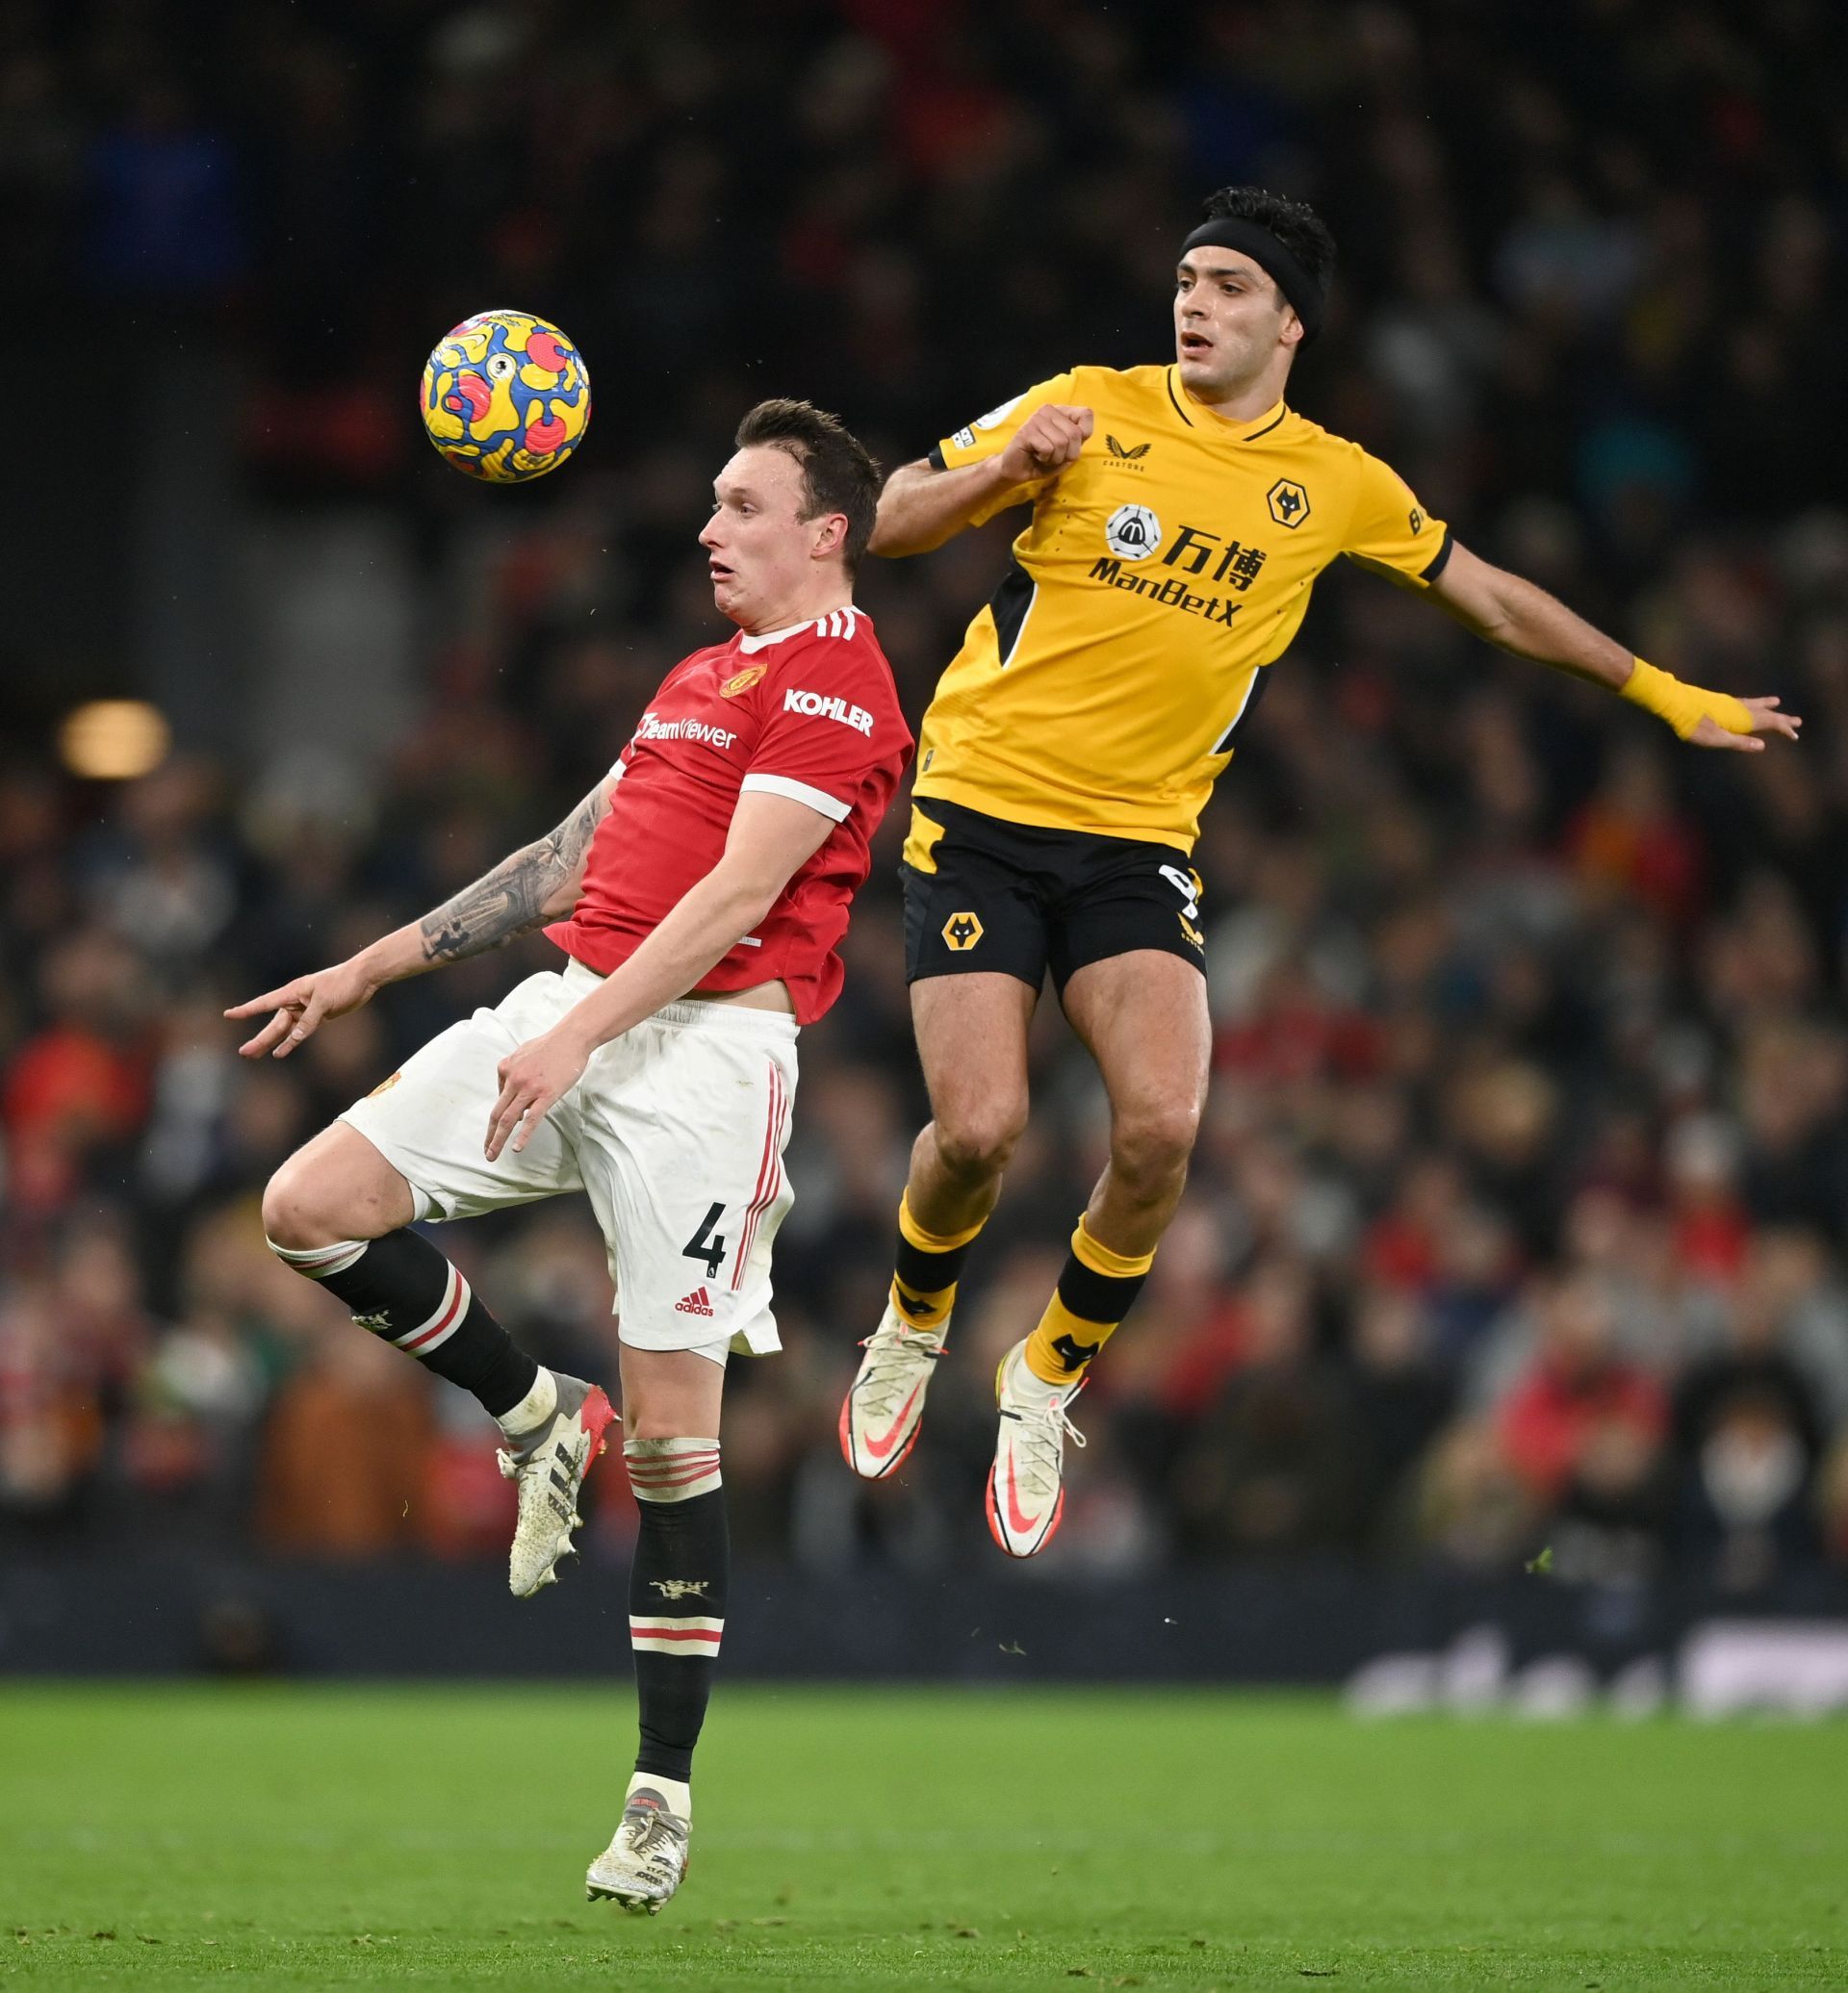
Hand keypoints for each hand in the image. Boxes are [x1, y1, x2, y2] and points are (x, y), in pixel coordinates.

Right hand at [225, 958, 377, 1058]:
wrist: (363, 978)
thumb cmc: (342, 982)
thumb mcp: (325, 1001)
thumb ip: (310, 1020)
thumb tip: (296, 1037)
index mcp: (293, 992)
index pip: (264, 1003)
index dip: (246, 1010)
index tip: (228, 1015)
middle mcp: (295, 1002)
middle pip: (273, 1024)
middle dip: (259, 1039)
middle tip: (244, 1053)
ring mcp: (305, 1010)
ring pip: (284, 1030)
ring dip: (271, 1043)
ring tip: (254, 1055)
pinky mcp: (317, 1018)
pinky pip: (300, 1033)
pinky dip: (291, 1043)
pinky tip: (280, 1053)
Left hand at [485, 1026, 590, 1160]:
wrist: (572, 1038)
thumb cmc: (551, 1045)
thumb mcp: (523, 1053)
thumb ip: (514, 1070)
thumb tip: (512, 1090)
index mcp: (506, 1068)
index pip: (499, 1098)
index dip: (500, 1115)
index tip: (500, 1129)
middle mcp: (514, 1080)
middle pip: (497, 1114)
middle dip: (489, 1136)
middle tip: (486, 1151)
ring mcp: (529, 1088)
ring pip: (509, 1119)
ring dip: (498, 1140)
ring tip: (493, 1154)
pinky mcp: (546, 1095)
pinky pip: (531, 1119)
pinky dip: (523, 1135)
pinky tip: (517, 1148)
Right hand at [998, 403, 1092, 483]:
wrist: (1019, 470)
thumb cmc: (1045, 460)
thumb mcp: (1068, 450)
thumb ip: (1078, 438)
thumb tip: (1082, 432)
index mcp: (1061, 411)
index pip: (1086, 414)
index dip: (1083, 436)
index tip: (1070, 445)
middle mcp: (1049, 410)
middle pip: (1075, 433)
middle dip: (1068, 454)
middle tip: (1054, 456)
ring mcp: (1036, 419)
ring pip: (1061, 443)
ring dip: (1055, 458)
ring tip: (1044, 456)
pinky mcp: (1027, 431)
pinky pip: (1047, 448)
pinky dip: (1045, 458)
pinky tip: (1036, 455)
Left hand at [1689, 696, 1802, 751]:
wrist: (1674, 703)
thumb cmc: (1693, 725)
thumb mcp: (1716, 739)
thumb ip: (1739, 742)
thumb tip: (1762, 746)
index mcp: (1742, 718)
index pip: (1770, 723)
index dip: (1784, 728)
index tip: (1795, 735)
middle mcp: (1739, 707)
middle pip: (1766, 713)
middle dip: (1782, 719)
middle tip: (1798, 721)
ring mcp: (1729, 703)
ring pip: (1753, 704)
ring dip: (1767, 706)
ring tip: (1777, 702)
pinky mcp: (1719, 701)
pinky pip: (1742, 701)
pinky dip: (1751, 702)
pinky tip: (1747, 702)